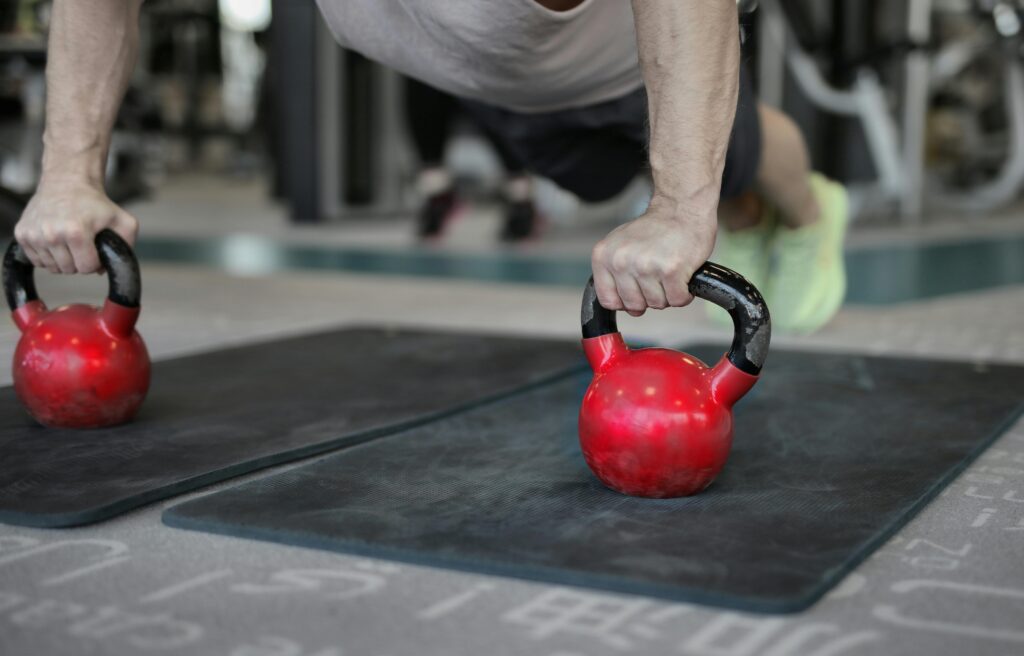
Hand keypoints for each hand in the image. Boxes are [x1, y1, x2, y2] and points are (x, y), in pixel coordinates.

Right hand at [14, 178, 138, 273]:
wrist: (67, 181)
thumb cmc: (95, 203)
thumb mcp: (123, 221)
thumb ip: (126, 246)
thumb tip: (105, 269)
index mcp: (76, 232)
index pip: (87, 268)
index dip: (95, 261)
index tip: (94, 249)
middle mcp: (52, 234)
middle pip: (69, 269)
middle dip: (79, 261)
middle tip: (82, 244)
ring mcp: (34, 234)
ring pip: (52, 268)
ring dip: (63, 259)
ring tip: (69, 241)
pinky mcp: (22, 233)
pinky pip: (37, 261)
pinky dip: (48, 255)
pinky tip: (56, 241)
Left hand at [590, 198, 715, 315]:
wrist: (681, 208)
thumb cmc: (655, 229)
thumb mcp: (620, 246)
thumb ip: (614, 275)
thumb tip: (624, 307)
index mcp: (604, 256)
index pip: (608, 300)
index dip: (625, 301)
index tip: (637, 291)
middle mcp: (621, 261)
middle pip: (634, 305)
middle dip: (649, 297)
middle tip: (658, 277)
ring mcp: (646, 266)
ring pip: (657, 304)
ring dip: (668, 294)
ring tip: (670, 272)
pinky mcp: (671, 270)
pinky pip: (677, 300)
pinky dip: (684, 294)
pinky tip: (683, 276)